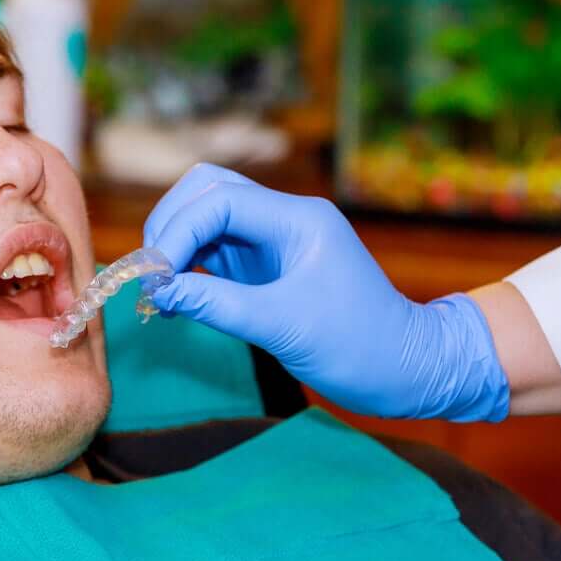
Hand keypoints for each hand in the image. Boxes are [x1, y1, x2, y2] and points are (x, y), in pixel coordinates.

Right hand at [143, 164, 508, 421]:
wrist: (407, 371)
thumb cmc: (359, 348)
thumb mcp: (283, 327)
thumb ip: (217, 303)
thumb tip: (161, 289)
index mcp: (298, 219)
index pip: (220, 199)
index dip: (178, 231)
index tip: (158, 277)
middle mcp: (284, 218)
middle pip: (207, 189)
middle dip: (171, 225)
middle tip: (154, 276)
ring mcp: (273, 240)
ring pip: (206, 216)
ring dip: (176, 244)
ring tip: (160, 290)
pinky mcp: (264, 265)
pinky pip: (213, 248)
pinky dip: (187, 265)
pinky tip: (177, 295)